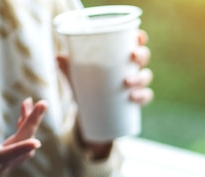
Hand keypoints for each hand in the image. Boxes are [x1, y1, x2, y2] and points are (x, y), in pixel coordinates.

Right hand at [0, 98, 45, 176]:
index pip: (5, 155)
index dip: (20, 148)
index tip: (36, 142)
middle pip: (22, 144)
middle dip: (32, 122)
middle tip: (42, 103)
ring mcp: (6, 164)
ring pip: (25, 143)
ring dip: (29, 123)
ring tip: (27, 103)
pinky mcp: (8, 160)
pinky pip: (22, 144)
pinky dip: (24, 129)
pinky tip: (22, 115)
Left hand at [57, 30, 152, 157]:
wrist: (89, 112)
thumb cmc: (85, 85)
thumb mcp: (75, 76)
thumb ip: (68, 67)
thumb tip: (58, 57)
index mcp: (120, 54)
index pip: (134, 41)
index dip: (139, 37)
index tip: (136, 37)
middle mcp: (131, 67)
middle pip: (143, 56)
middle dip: (141, 56)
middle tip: (132, 58)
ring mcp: (135, 83)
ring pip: (145, 76)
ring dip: (140, 78)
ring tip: (127, 83)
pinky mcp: (136, 99)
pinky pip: (145, 96)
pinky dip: (143, 96)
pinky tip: (135, 97)